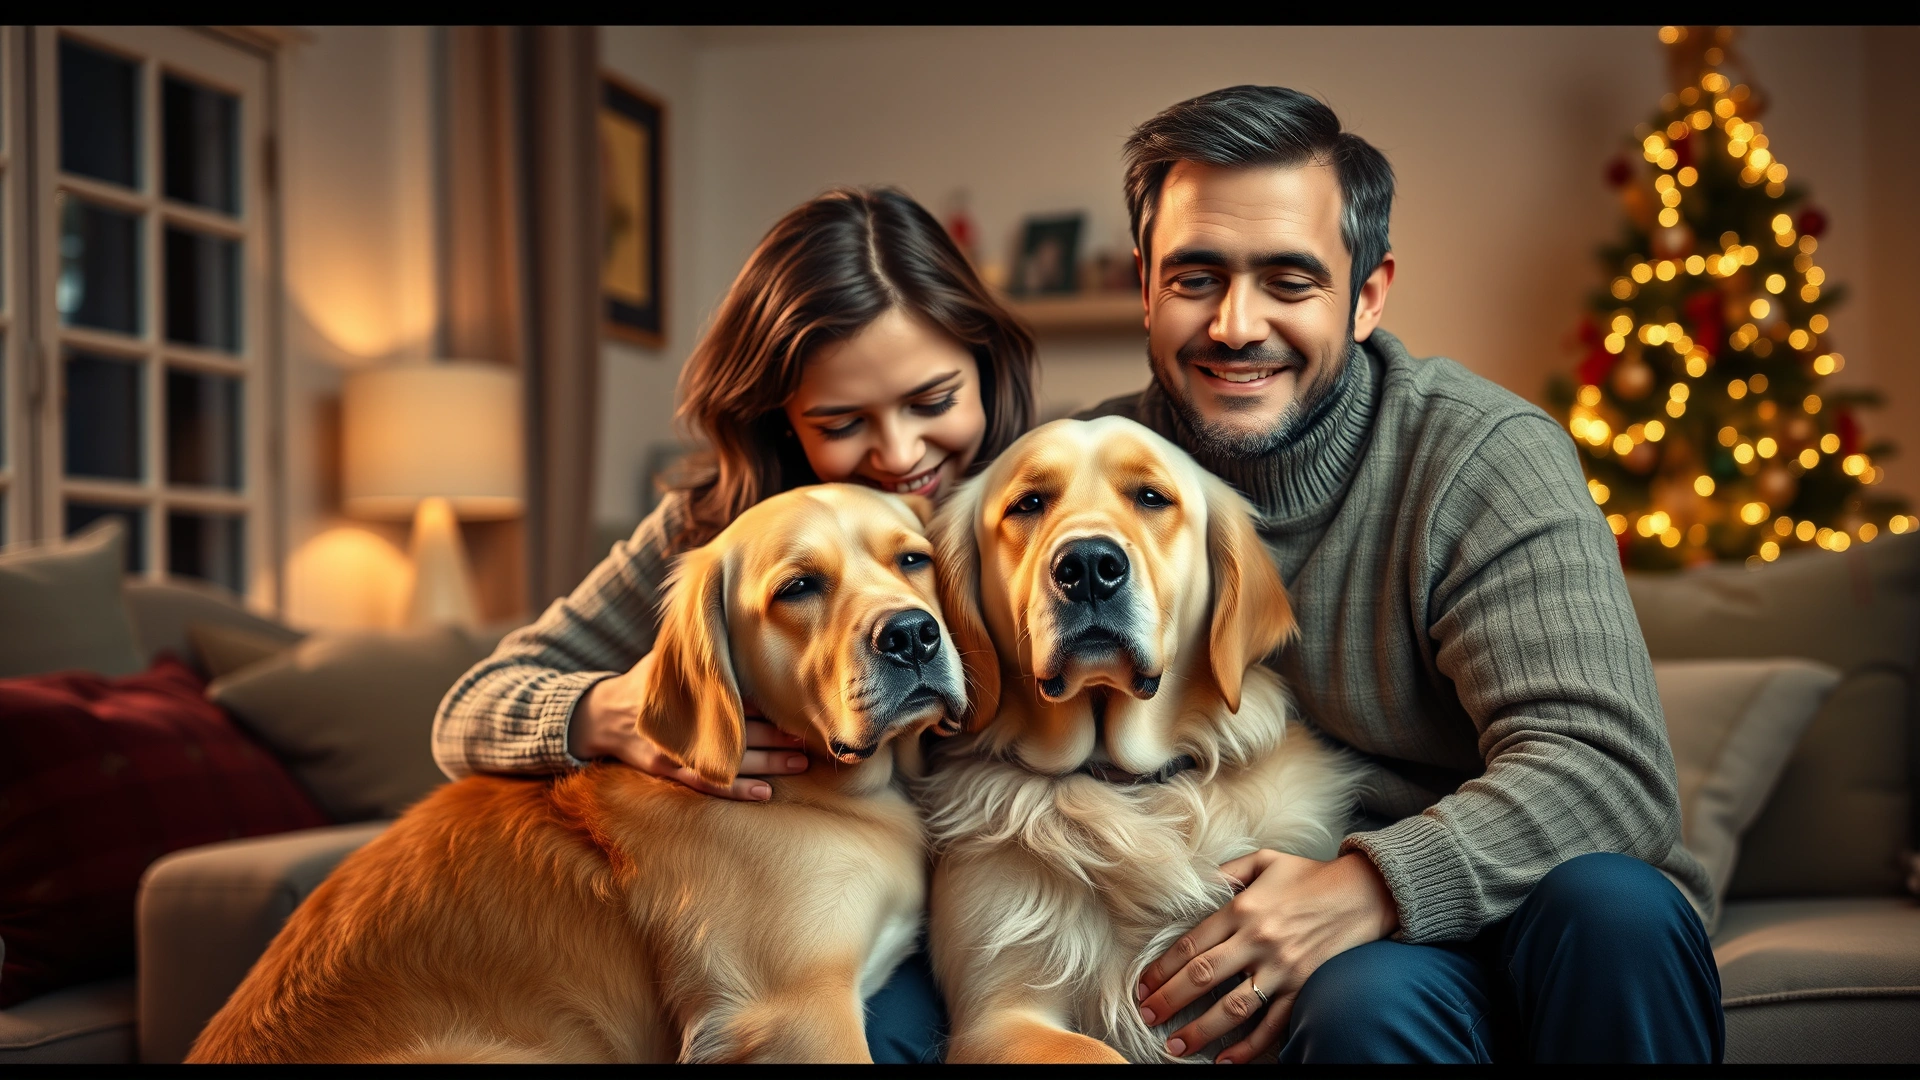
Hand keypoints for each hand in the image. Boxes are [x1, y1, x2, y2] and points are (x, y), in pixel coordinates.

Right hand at [569, 654, 809, 800]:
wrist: (601, 714)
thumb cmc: (645, 682)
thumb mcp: (665, 658)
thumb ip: (697, 649)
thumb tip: (733, 618)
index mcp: (687, 690)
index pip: (733, 695)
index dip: (767, 703)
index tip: (797, 704)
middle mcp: (683, 721)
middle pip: (738, 730)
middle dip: (777, 735)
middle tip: (810, 736)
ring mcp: (675, 750)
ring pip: (729, 760)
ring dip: (768, 763)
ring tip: (800, 763)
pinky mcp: (670, 771)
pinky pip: (707, 784)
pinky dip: (737, 789)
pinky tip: (765, 793)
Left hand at [1135, 850, 1397, 1062]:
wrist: (1365, 892)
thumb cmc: (1310, 875)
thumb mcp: (1264, 860)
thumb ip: (1226, 873)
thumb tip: (1195, 883)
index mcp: (1242, 908)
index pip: (1190, 944)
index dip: (1161, 968)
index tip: (1142, 986)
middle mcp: (1258, 940)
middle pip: (1203, 976)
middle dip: (1169, 1000)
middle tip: (1147, 1016)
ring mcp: (1282, 968)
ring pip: (1233, 1007)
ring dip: (1200, 1029)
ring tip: (1175, 1045)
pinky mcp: (1304, 988)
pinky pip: (1273, 1024)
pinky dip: (1249, 1047)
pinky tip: (1225, 1060)